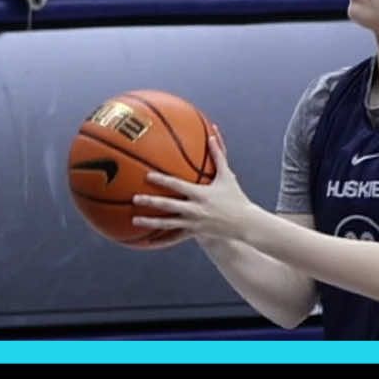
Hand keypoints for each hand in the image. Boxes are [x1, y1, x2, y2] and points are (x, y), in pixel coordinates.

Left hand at [132, 129, 255, 243]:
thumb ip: (218, 155)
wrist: (244, 223)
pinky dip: (161, 240)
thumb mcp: (227, 176)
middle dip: (150, 202)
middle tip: (135, 199)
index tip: (147, 176)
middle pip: (168, 206)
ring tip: (134, 221)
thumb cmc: (235, 197)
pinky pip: (175, 238)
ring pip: (168, 224)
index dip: (161, 180)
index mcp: (200, 194)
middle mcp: (195, 209)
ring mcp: (193, 223)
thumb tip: (213, 135)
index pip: (177, 185)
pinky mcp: (194, 234)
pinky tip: (148, 242)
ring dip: (150, 223)